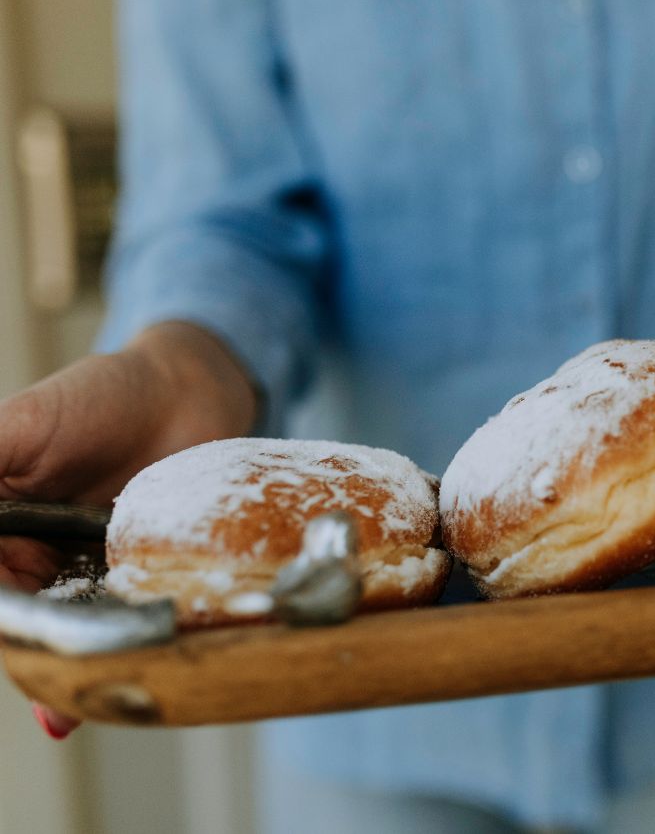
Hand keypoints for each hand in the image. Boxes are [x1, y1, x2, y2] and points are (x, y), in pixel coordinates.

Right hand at [0, 322, 256, 737]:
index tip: (7, 629)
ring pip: (70, 633)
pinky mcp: (148, 577)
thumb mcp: (18, 425)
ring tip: (64, 712)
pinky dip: (122, 654)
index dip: (1, 613)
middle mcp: (39, 561)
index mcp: (0, 529)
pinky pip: (131, 621)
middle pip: (20, 620)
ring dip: (62, 677)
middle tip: (44, 695)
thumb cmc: (99, 396)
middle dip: (26, 658)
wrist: (189, 390)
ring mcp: (95, 574)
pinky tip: (112, 689)